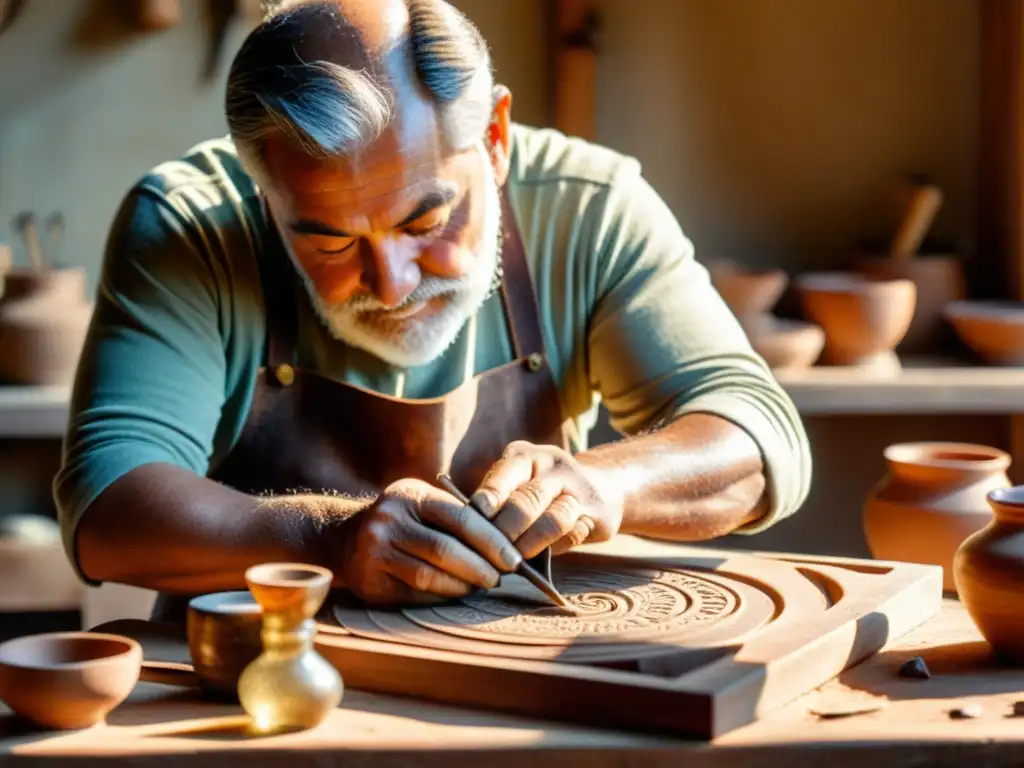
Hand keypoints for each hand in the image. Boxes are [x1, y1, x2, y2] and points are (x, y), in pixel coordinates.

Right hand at [335, 478, 522, 604]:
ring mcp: (375, 551)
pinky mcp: (370, 581)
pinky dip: (440, 597)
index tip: (513, 559)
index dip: (491, 541)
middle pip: (445, 550)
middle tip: (498, 578)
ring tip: (478, 587)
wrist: (345, 539)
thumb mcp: (423, 504)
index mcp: (411, 495)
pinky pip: (414, 595)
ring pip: (430, 576)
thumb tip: (506, 549)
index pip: (460, 518)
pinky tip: (454, 595)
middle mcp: (389, 519)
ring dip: (461, 586)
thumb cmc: (402, 522)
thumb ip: (457, 517)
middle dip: (480, 568)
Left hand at [470, 441, 623, 558]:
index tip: (469, 528)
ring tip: (513, 562)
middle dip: (504, 533)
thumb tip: (473, 537)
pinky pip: (573, 536)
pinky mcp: (599, 512)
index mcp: (524, 456)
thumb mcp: (517, 484)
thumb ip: (499, 503)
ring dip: (529, 546)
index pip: (500, 480)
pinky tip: (540, 560)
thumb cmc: (541, 492)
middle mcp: (553, 465)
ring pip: (552, 521)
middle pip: (525, 503)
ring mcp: (579, 487)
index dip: (485, 507)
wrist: (601, 486)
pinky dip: (553, 550)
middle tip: (489, 556)